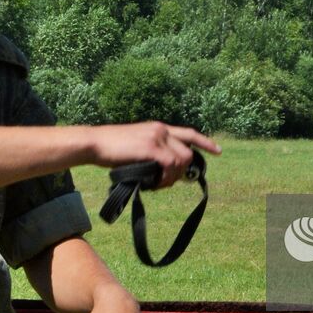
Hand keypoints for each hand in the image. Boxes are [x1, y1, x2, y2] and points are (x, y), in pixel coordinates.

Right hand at [89, 122, 220, 187]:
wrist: (94, 143)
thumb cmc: (110, 150)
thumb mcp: (135, 148)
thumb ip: (151, 154)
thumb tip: (161, 173)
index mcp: (158, 128)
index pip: (188, 133)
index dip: (205, 142)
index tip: (218, 151)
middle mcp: (161, 129)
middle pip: (188, 152)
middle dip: (182, 172)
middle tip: (167, 183)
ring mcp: (157, 137)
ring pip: (181, 160)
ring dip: (173, 178)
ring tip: (158, 185)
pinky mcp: (151, 147)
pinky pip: (170, 165)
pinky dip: (166, 178)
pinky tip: (155, 184)